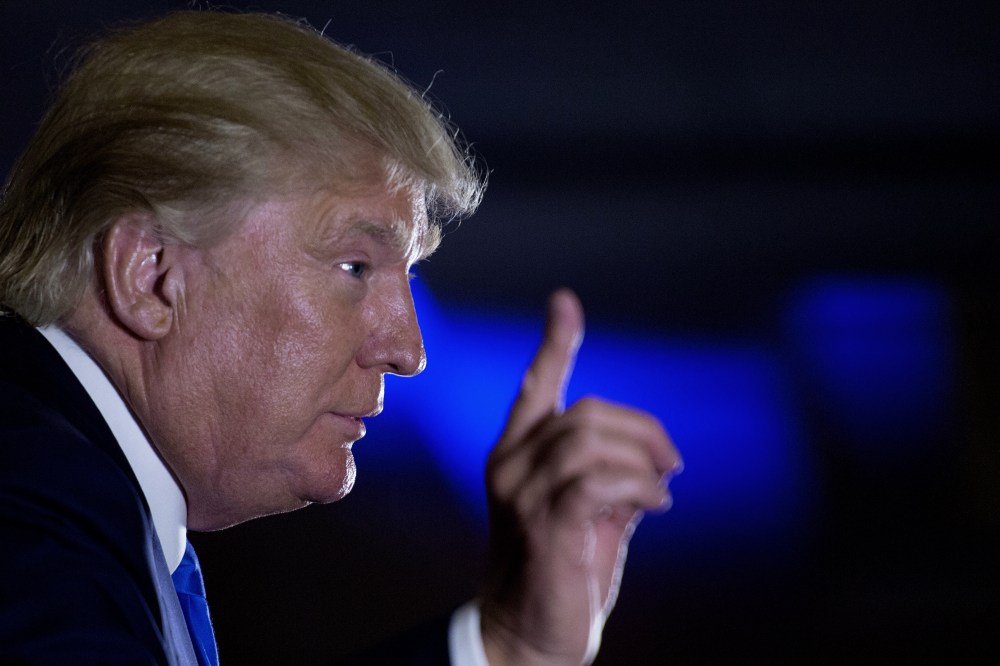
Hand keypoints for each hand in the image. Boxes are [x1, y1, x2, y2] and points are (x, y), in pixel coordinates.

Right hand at [480, 289, 680, 665]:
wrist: (528, 636)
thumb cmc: (562, 570)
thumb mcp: (589, 511)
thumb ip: (609, 474)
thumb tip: (651, 456)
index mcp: (516, 454)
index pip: (534, 387)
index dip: (554, 343)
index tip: (566, 302)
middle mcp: (509, 465)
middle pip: (585, 412)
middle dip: (642, 430)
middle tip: (673, 464)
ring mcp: (521, 494)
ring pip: (590, 440)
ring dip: (644, 458)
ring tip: (664, 487)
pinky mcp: (544, 526)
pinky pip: (599, 481)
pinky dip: (640, 486)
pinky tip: (656, 505)